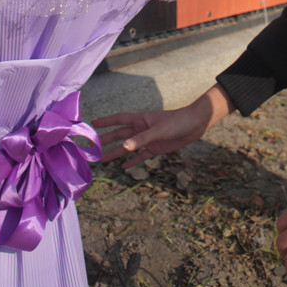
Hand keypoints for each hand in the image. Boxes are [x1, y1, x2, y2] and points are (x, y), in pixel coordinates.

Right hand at [92, 84, 234, 167]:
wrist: (194, 125)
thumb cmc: (177, 121)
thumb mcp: (158, 130)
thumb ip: (141, 139)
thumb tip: (125, 147)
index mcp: (140, 120)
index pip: (118, 120)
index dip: (105, 122)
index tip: (92, 124)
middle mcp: (141, 129)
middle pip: (119, 135)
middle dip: (106, 141)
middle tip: (92, 148)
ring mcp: (148, 139)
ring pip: (128, 147)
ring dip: (116, 153)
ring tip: (103, 160)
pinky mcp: (156, 148)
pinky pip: (141, 156)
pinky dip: (132, 161)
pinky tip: (124, 167)